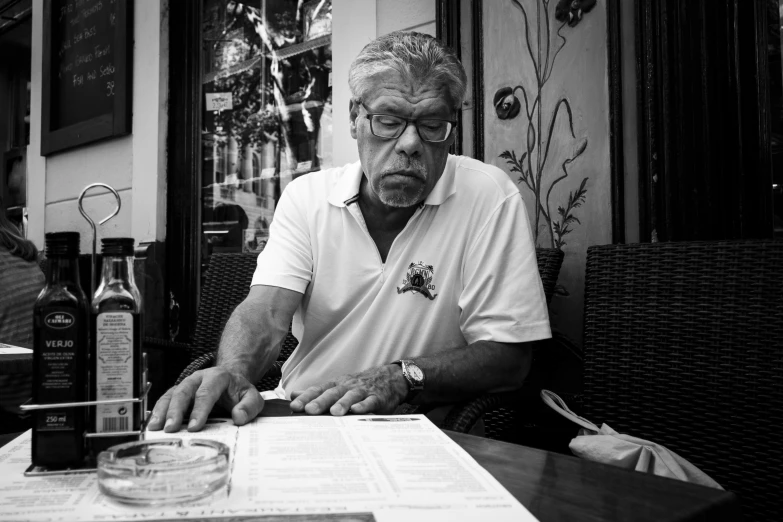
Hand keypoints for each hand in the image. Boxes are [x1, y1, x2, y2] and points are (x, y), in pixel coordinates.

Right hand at [147, 367, 263, 431]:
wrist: (231, 380)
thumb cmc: (239, 392)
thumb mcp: (252, 397)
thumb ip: (249, 406)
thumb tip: (238, 417)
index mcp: (218, 377)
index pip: (207, 392)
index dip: (199, 409)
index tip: (194, 427)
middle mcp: (199, 378)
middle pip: (184, 391)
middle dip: (176, 410)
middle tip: (171, 429)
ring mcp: (187, 384)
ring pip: (171, 394)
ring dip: (162, 411)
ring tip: (155, 428)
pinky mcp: (179, 392)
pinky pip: (165, 399)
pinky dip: (157, 411)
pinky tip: (152, 425)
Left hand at [290, 364, 408, 415]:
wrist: (389, 378)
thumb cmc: (358, 386)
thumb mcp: (337, 386)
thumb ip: (317, 392)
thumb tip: (294, 394)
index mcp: (336, 385)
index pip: (318, 390)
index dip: (306, 398)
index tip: (294, 406)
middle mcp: (347, 386)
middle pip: (332, 393)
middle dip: (320, 402)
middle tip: (309, 410)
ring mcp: (362, 391)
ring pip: (351, 396)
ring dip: (342, 403)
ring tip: (334, 413)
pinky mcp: (377, 398)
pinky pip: (370, 401)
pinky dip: (364, 406)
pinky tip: (357, 411)